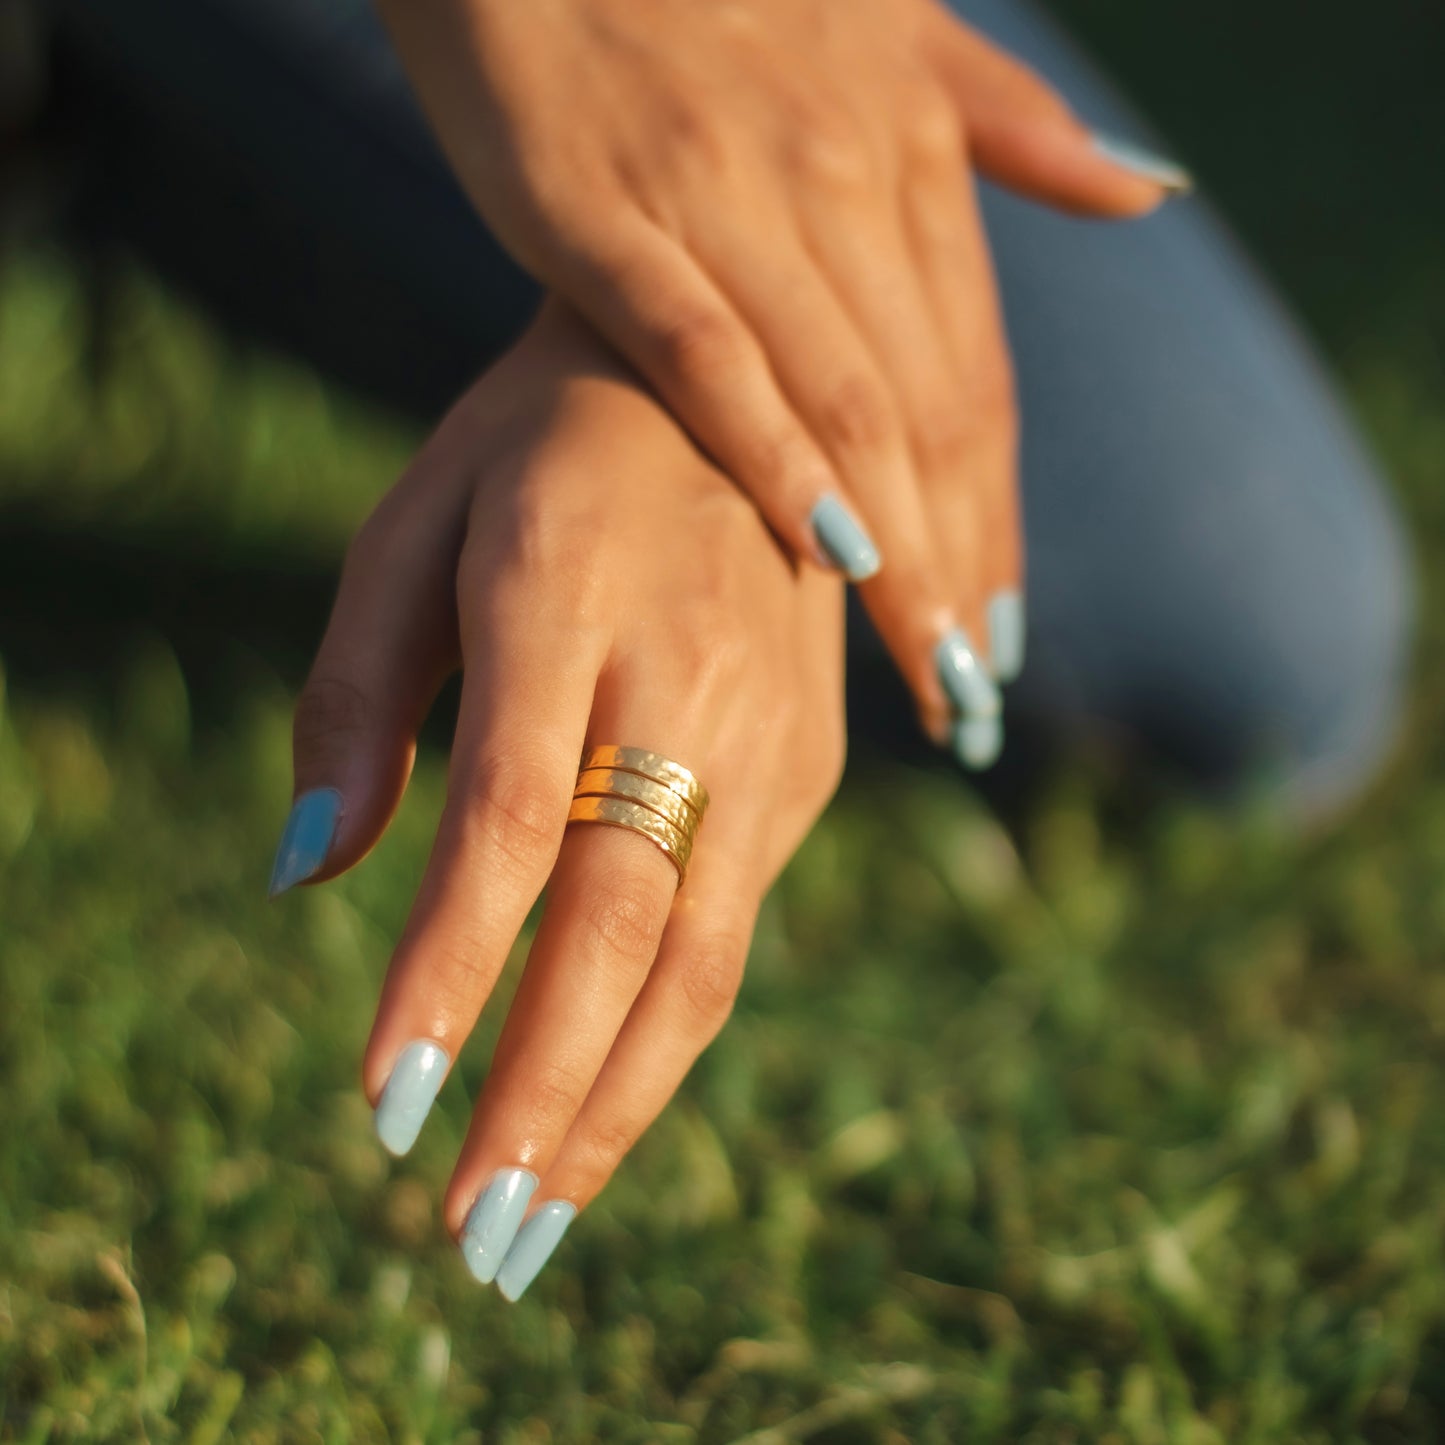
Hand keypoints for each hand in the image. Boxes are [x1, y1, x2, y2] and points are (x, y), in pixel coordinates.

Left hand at [272, 301, 845, 1297]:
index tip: (387, 1109)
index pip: (507, 821)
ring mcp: (773, 728)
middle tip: (473, 1238)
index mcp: (565, 592)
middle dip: (543, 1092)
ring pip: (705, 951)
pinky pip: (733, 918)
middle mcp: (692, 673)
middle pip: (623, 921)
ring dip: (622, 1098)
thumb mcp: (412, 527)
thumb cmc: (536, 456)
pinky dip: (666, 1024)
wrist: (732, 395)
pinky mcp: (811, 764)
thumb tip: (304, 876)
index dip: (449, 973)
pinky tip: (601, 1092)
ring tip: (540, 1215)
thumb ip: (351, 694)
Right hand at [374, 0, 1185, 760]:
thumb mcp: (887, 35)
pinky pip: (704, 352)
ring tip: (928, 674)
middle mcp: (836, 179)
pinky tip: (827, 550)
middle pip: (929, 416)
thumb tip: (1143, 189)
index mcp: (901, 152)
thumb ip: (1005, 125)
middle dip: (964, 570)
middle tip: (978, 697)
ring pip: (845, 402)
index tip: (1009, 634)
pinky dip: (772, 450)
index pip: (974, 379)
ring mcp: (724, 197)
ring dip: (903, 552)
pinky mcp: (603, 215)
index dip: (997, 518)